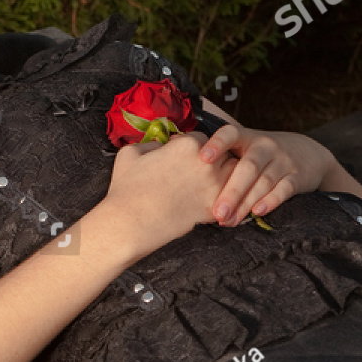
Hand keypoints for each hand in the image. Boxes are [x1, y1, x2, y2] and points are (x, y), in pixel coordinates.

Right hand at [100, 131, 238, 256]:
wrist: (131, 222)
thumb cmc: (127, 188)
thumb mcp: (130, 153)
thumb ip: (150, 144)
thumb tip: (160, 146)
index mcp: (188, 144)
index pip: (204, 139)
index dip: (196, 148)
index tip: (188, 158)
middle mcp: (207, 162)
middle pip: (224, 154)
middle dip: (217, 161)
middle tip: (204, 172)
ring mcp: (214, 186)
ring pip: (234, 175)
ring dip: (227, 178)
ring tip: (213, 187)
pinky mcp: (214, 208)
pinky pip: (231, 200)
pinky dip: (227, 201)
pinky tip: (217, 204)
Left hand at [196, 124, 336, 225]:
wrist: (307, 153)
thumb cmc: (260, 155)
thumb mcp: (242, 146)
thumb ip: (217, 151)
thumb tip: (173, 146)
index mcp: (246, 137)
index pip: (230, 133)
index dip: (217, 144)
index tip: (202, 158)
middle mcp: (264, 146)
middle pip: (247, 167)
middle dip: (231, 191)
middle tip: (216, 213)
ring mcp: (282, 161)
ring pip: (263, 181)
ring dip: (246, 203)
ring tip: (229, 221)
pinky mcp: (297, 176)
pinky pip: (284, 189)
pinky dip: (271, 200)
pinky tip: (258, 212)